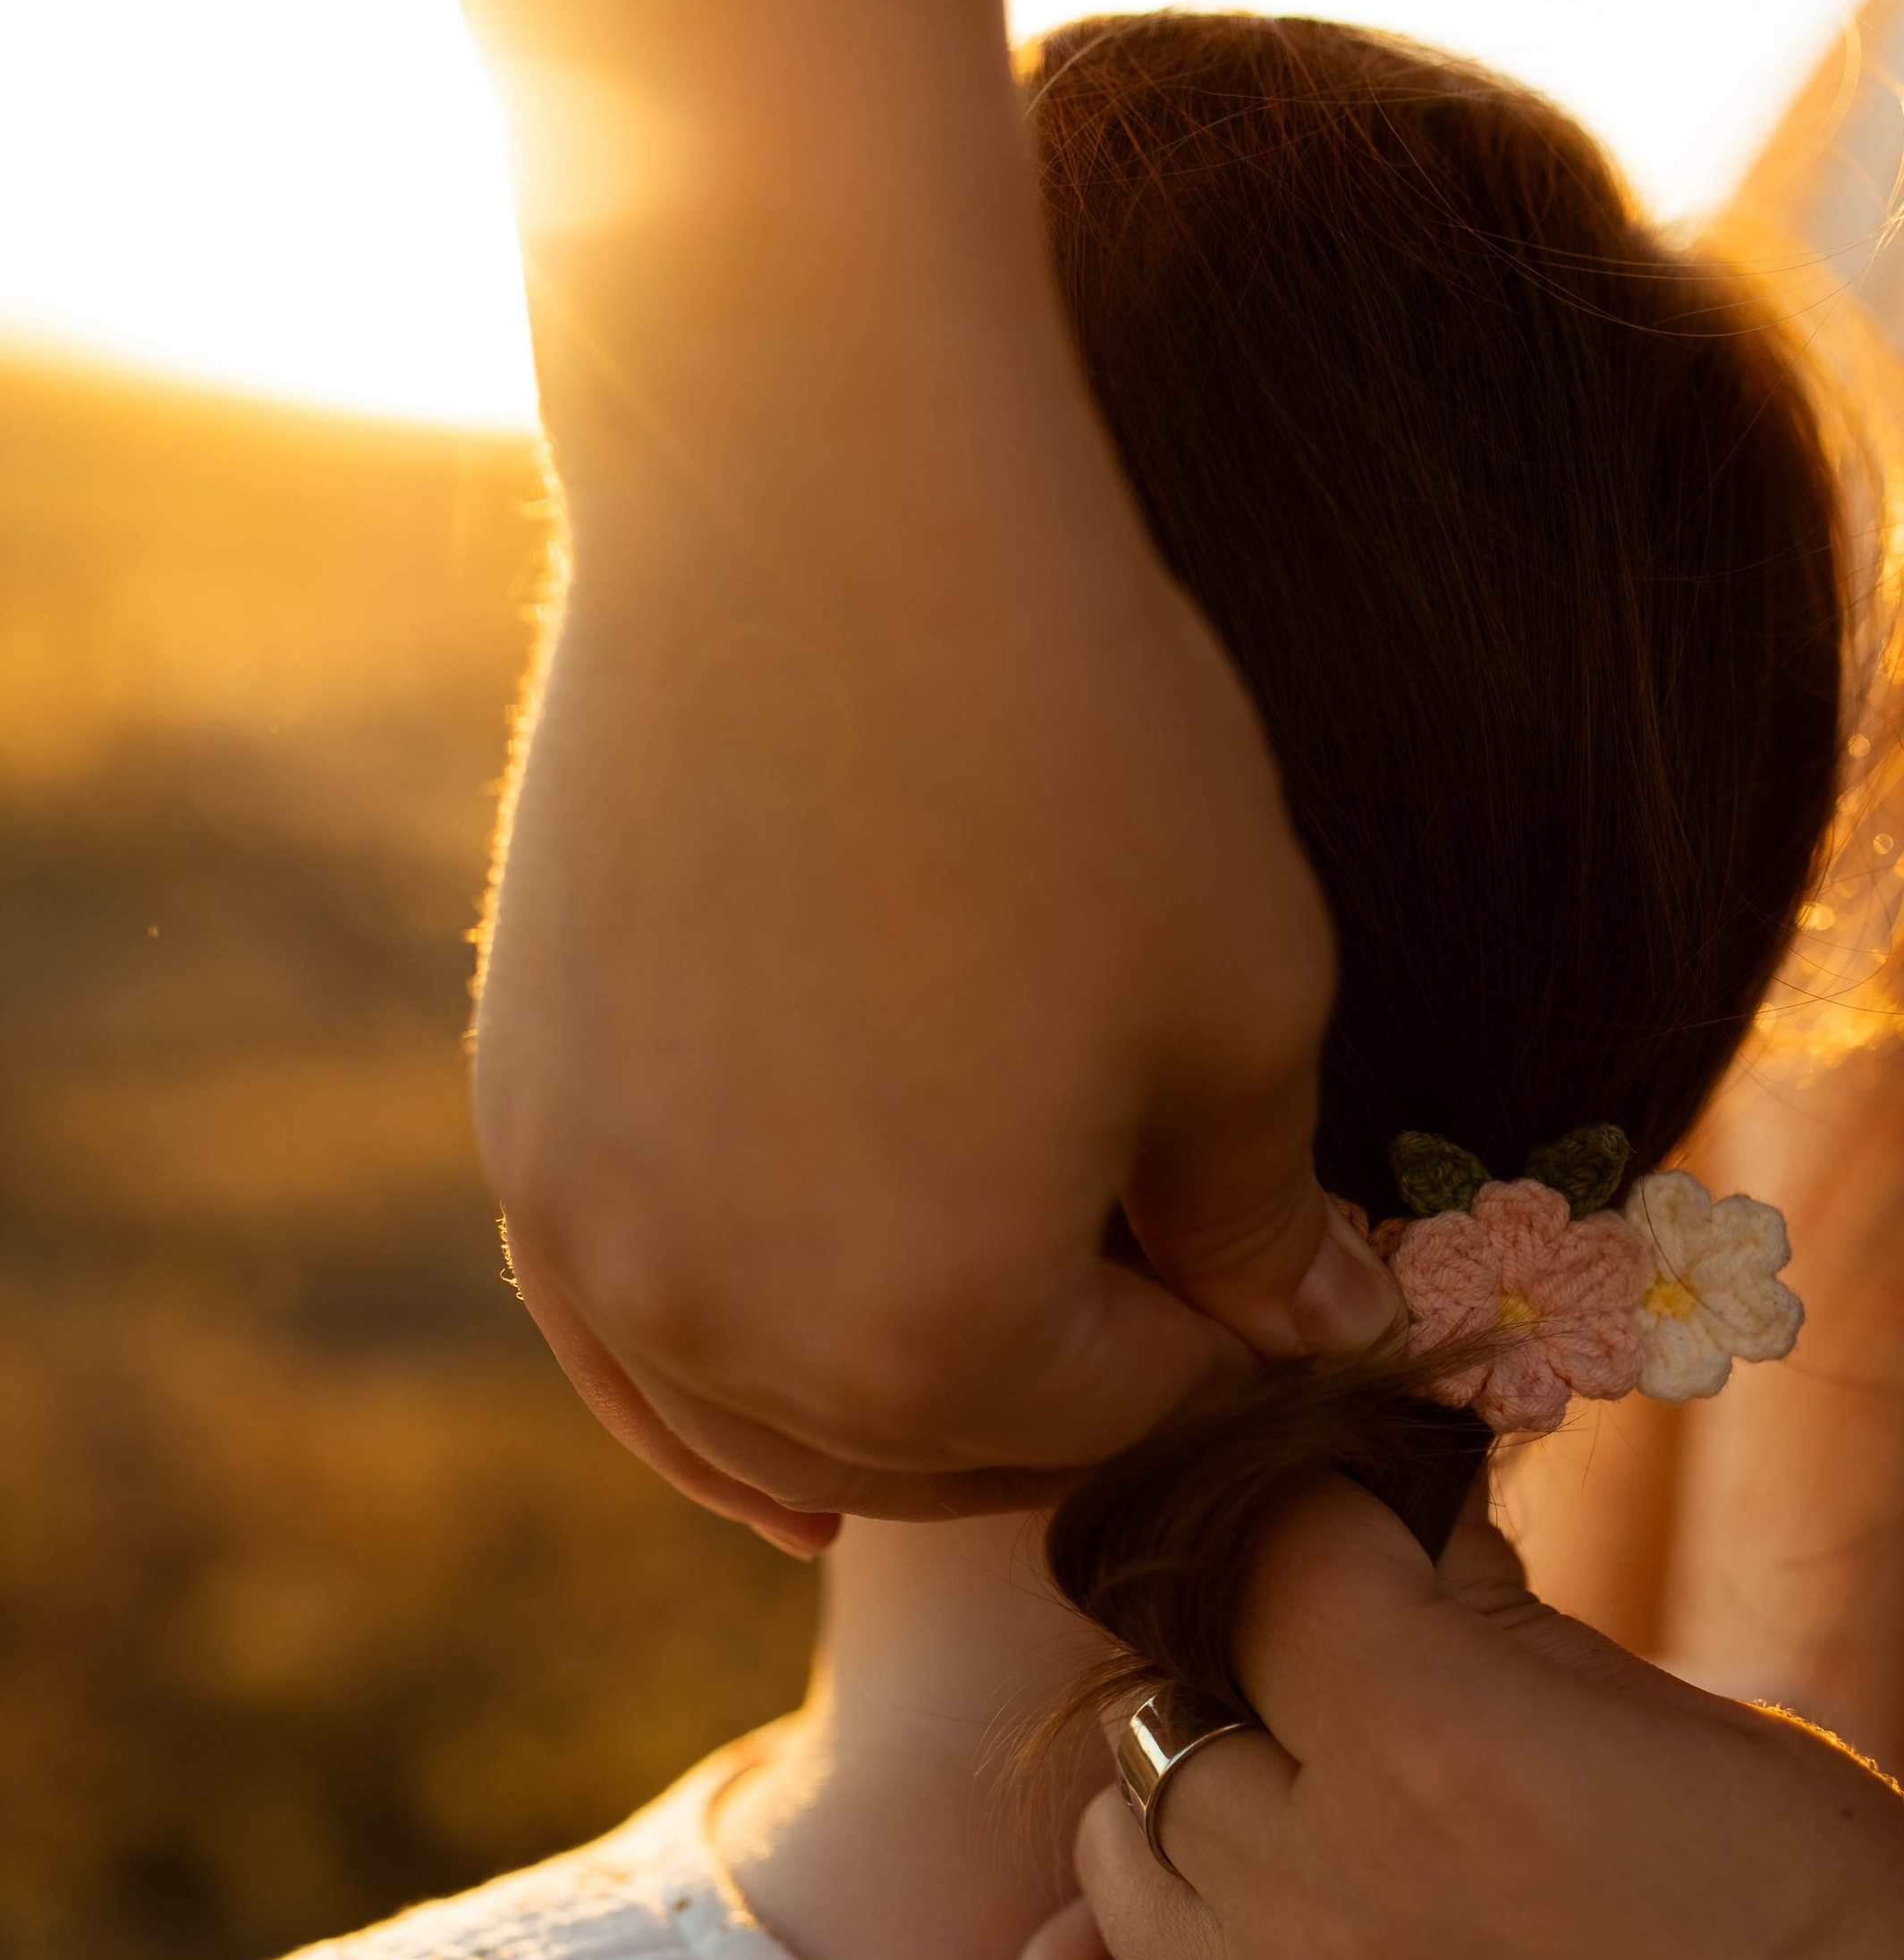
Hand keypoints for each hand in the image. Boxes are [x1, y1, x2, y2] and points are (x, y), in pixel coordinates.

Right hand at [369, 0, 1395, 1557]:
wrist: (809, 504)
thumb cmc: (1068, 746)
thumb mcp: (1243, 998)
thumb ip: (1269, 1216)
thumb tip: (1319, 1329)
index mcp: (939, 1339)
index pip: (1132, 1418)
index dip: (1233, 1351)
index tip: (1296, 1284)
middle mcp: (733, 1334)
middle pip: (947, 1455)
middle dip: (1077, 1401)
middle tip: (1168, 1304)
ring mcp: (601, 1241)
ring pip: (773, 1429)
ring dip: (902, 1414)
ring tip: (1004, 1359)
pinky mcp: (527, 1137)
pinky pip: (622, 1345)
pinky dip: (717, 1388)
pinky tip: (784, 1409)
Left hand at [1005, 1477, 1903, 1959]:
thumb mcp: (1735, 1748)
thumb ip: (1524, 1645)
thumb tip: (1411, 1549)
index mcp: (1446, 1756)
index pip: (1274, 1551)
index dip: (1335, 1515)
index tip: (1388, 1526)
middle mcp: (1318, 1914)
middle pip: (1185, 1710)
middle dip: (1281, 1668)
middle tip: (1392, 1684)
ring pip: (1121, 1863)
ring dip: (1209, 1811)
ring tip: (1332, 1813)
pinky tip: (1174, 1952)